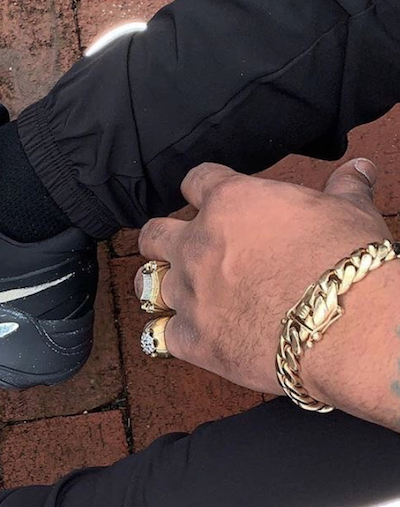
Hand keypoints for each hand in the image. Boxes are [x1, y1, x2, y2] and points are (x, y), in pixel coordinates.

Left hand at [135, 160, 397, 423]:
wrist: (342, 324)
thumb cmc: (347, 263)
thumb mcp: (350, 213)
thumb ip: (343, 189)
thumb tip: (358, 169)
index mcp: (230, 203)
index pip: (196, 181)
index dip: (201, 188)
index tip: (207, 197)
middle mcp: (197, 245)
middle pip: (153, 235)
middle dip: (161, 240)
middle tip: (179, 250)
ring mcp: (188, 294)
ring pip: (148, 287)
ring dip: (161, 288)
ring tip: (178, 294)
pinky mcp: (190, 338)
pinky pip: (159, 336)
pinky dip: (171, 336)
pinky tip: (186, 336)